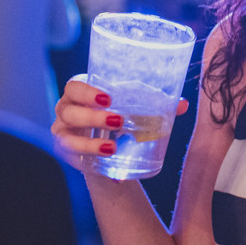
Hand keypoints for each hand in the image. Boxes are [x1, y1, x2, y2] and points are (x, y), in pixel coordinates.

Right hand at [50, 77, 188, 174]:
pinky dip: (90, 156)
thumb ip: (156, 105)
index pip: (74, 86)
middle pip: (68, 109)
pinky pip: (71, 154)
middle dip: (92, 116)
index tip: (109, 98)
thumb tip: (182, 104)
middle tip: (118, 121)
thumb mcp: (136, 109)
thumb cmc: (121, 118)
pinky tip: (107, 158)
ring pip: (67, 135)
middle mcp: (67, 110)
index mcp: (81, 93)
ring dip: (90, 141)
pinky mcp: (67, 152)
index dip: (87, 91)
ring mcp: (63, 132)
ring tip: (113, 147)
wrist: (111, 149)